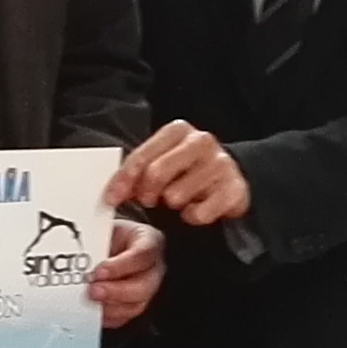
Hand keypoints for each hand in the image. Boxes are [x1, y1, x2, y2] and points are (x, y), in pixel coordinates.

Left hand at [88, 218, 166, 328]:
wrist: (112, 245)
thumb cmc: (112, 236)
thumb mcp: (108, 229)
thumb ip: (99, 240)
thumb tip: (79, 251)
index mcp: (150, 242)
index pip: (142, 255)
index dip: (121, 266)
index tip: (99, 271)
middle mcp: (153, 268)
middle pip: (144, 286)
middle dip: (116, 292)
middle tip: (93, 291)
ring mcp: (148, 288)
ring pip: (137, 305)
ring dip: (111, 307)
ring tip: (90, 302)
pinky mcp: (136, 304)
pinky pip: (126, 317)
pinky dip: (109, 317)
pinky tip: (95, 312)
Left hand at [106, 119, 245, 225]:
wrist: (229, 178)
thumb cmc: (187, 170)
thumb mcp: (161, 164)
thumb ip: (137, 173)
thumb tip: (114, 192)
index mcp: (178, 131)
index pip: (143, 155)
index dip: (124, 179)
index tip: (112, 197)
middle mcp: (201, 141)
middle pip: (157, 172)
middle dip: (146, 192)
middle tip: (147, 200)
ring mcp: (220, 164)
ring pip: (177, 195)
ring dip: (173, 204)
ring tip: (178, 199)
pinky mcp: (234, 188)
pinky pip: (200, 213)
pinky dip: (193, 216)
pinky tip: (196, 208)